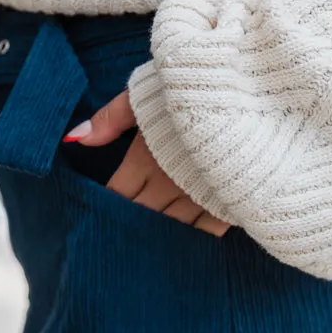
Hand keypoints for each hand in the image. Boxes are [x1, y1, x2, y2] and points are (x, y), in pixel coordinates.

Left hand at [63, 91, 230, 236]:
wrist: (256, 90)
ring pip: (170, 229)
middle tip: (117, 240)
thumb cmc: (195, 85)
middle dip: (126, 224)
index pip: (116, 194)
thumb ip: (111, 117)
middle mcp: (168, 184)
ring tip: (147, 247)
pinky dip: (192, 238)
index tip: (98, 213)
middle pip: (139, 216)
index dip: (105, 204)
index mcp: (145, 159)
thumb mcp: (147, 91)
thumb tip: (75, 138)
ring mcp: (199, 197)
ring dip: (157, 235)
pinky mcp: (228, 203)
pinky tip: (184, 242)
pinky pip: (205, 233)